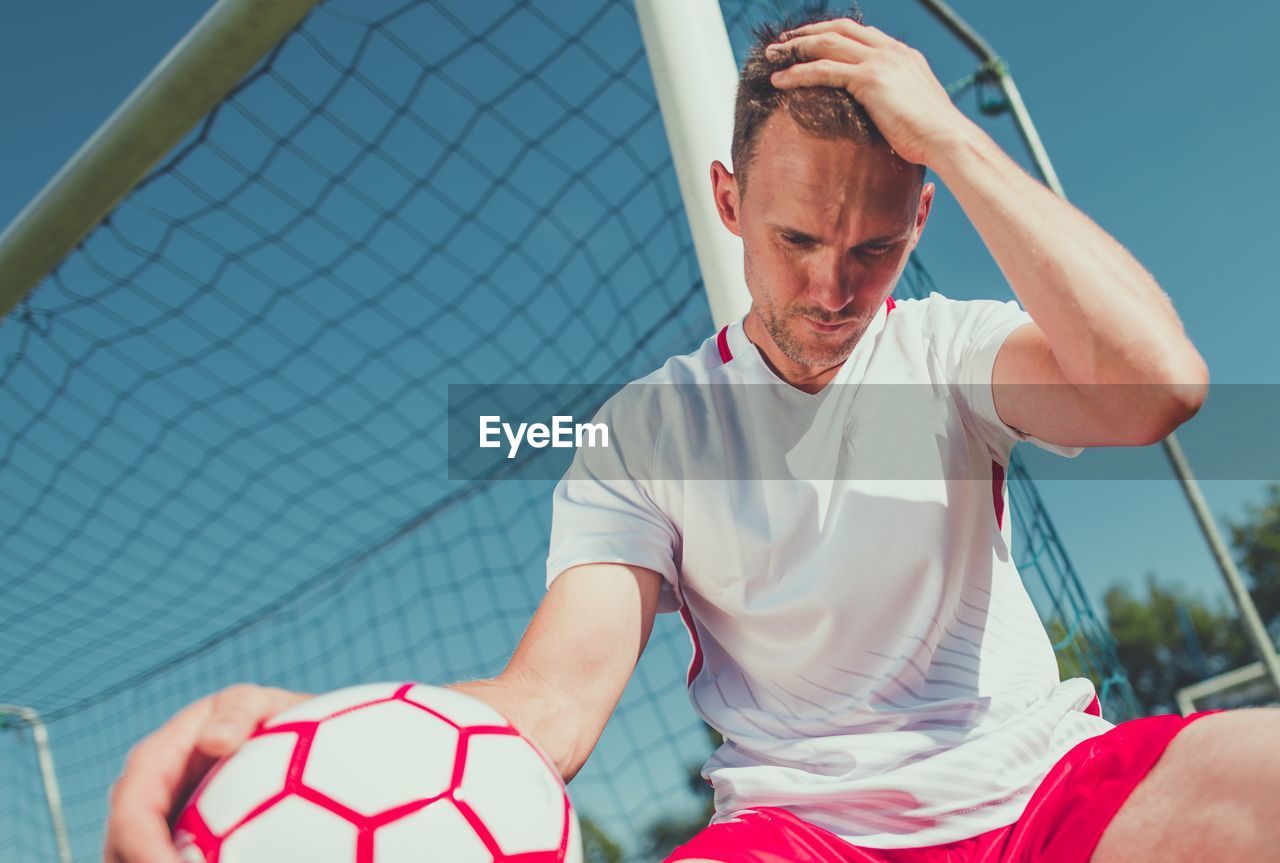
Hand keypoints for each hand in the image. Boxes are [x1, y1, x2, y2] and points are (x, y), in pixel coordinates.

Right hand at [103, 684, 311, 862]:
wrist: (284, 744)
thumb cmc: (266, 718)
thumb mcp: (253, 702)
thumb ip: (239, 710)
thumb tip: (216, 740)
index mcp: (149, 767)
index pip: (132, 817)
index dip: (146, 853)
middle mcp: (142, 806)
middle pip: (124, 857)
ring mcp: (158, 834)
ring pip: (144, 861)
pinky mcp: (177, 852)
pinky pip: (177, 860)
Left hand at [765, 18, 974, 166]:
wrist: (947, 139)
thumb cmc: (933, 137)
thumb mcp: (913, 109)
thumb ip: (895, 101)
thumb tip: (882, 116)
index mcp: (902, 55)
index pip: (860, 33)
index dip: (830, 34)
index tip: (809, 41)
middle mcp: (891, 51)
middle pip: (840, 29)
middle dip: (807, 33)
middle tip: (783, 42)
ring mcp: (881, 62)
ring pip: (827, 44)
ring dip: (795, 48)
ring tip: (772, 57)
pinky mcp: (870, 79)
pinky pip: (824, 70)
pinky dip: (798, 73)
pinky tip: (780, 80)